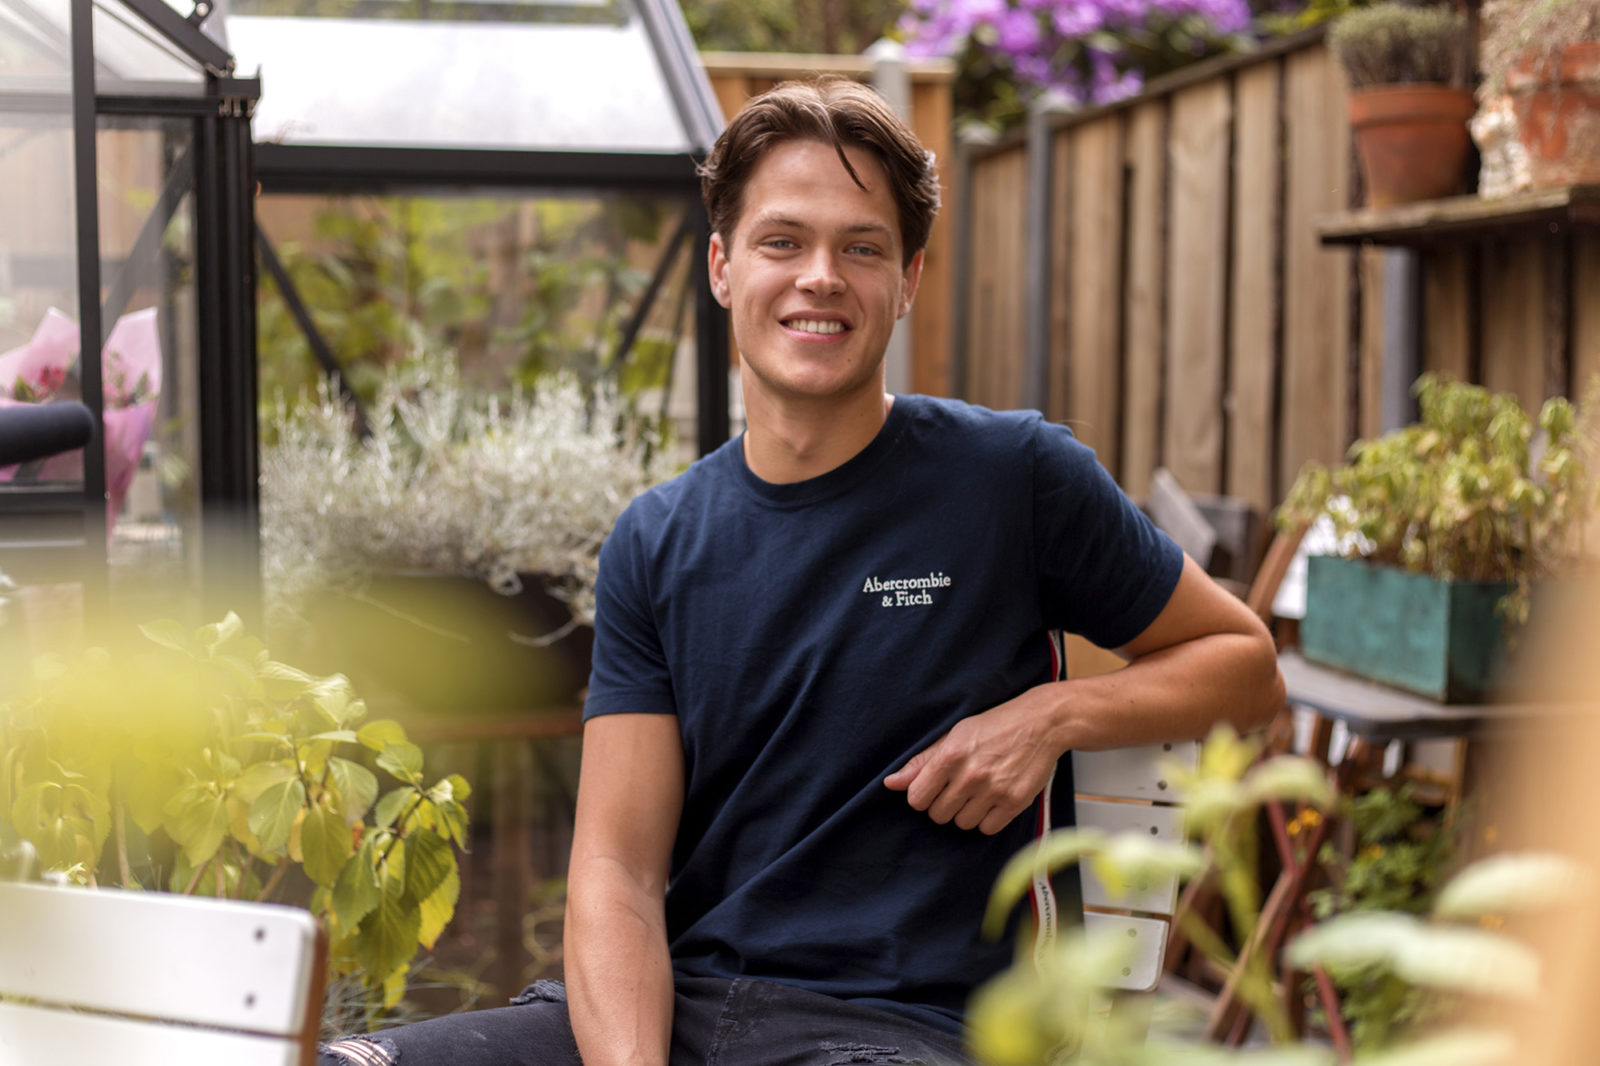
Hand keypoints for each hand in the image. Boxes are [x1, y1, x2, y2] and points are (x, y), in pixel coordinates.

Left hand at [883, 687, 1064, 834]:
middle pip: (938, 815)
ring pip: (962, 824)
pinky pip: (987, 829)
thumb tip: (890, 784)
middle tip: (960, 787)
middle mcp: (970, 775)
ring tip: (979, 791)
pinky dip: (988, 819)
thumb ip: (921, 762)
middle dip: (945, 804)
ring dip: (966, 812)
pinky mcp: (1015, 802)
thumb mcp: (954, 735)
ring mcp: (993, 790)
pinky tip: (993, 800)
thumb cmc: (995, 726)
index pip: (916, 798)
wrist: (1041, 723)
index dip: (923, 796)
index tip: (934, 788)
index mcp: (950, 755)